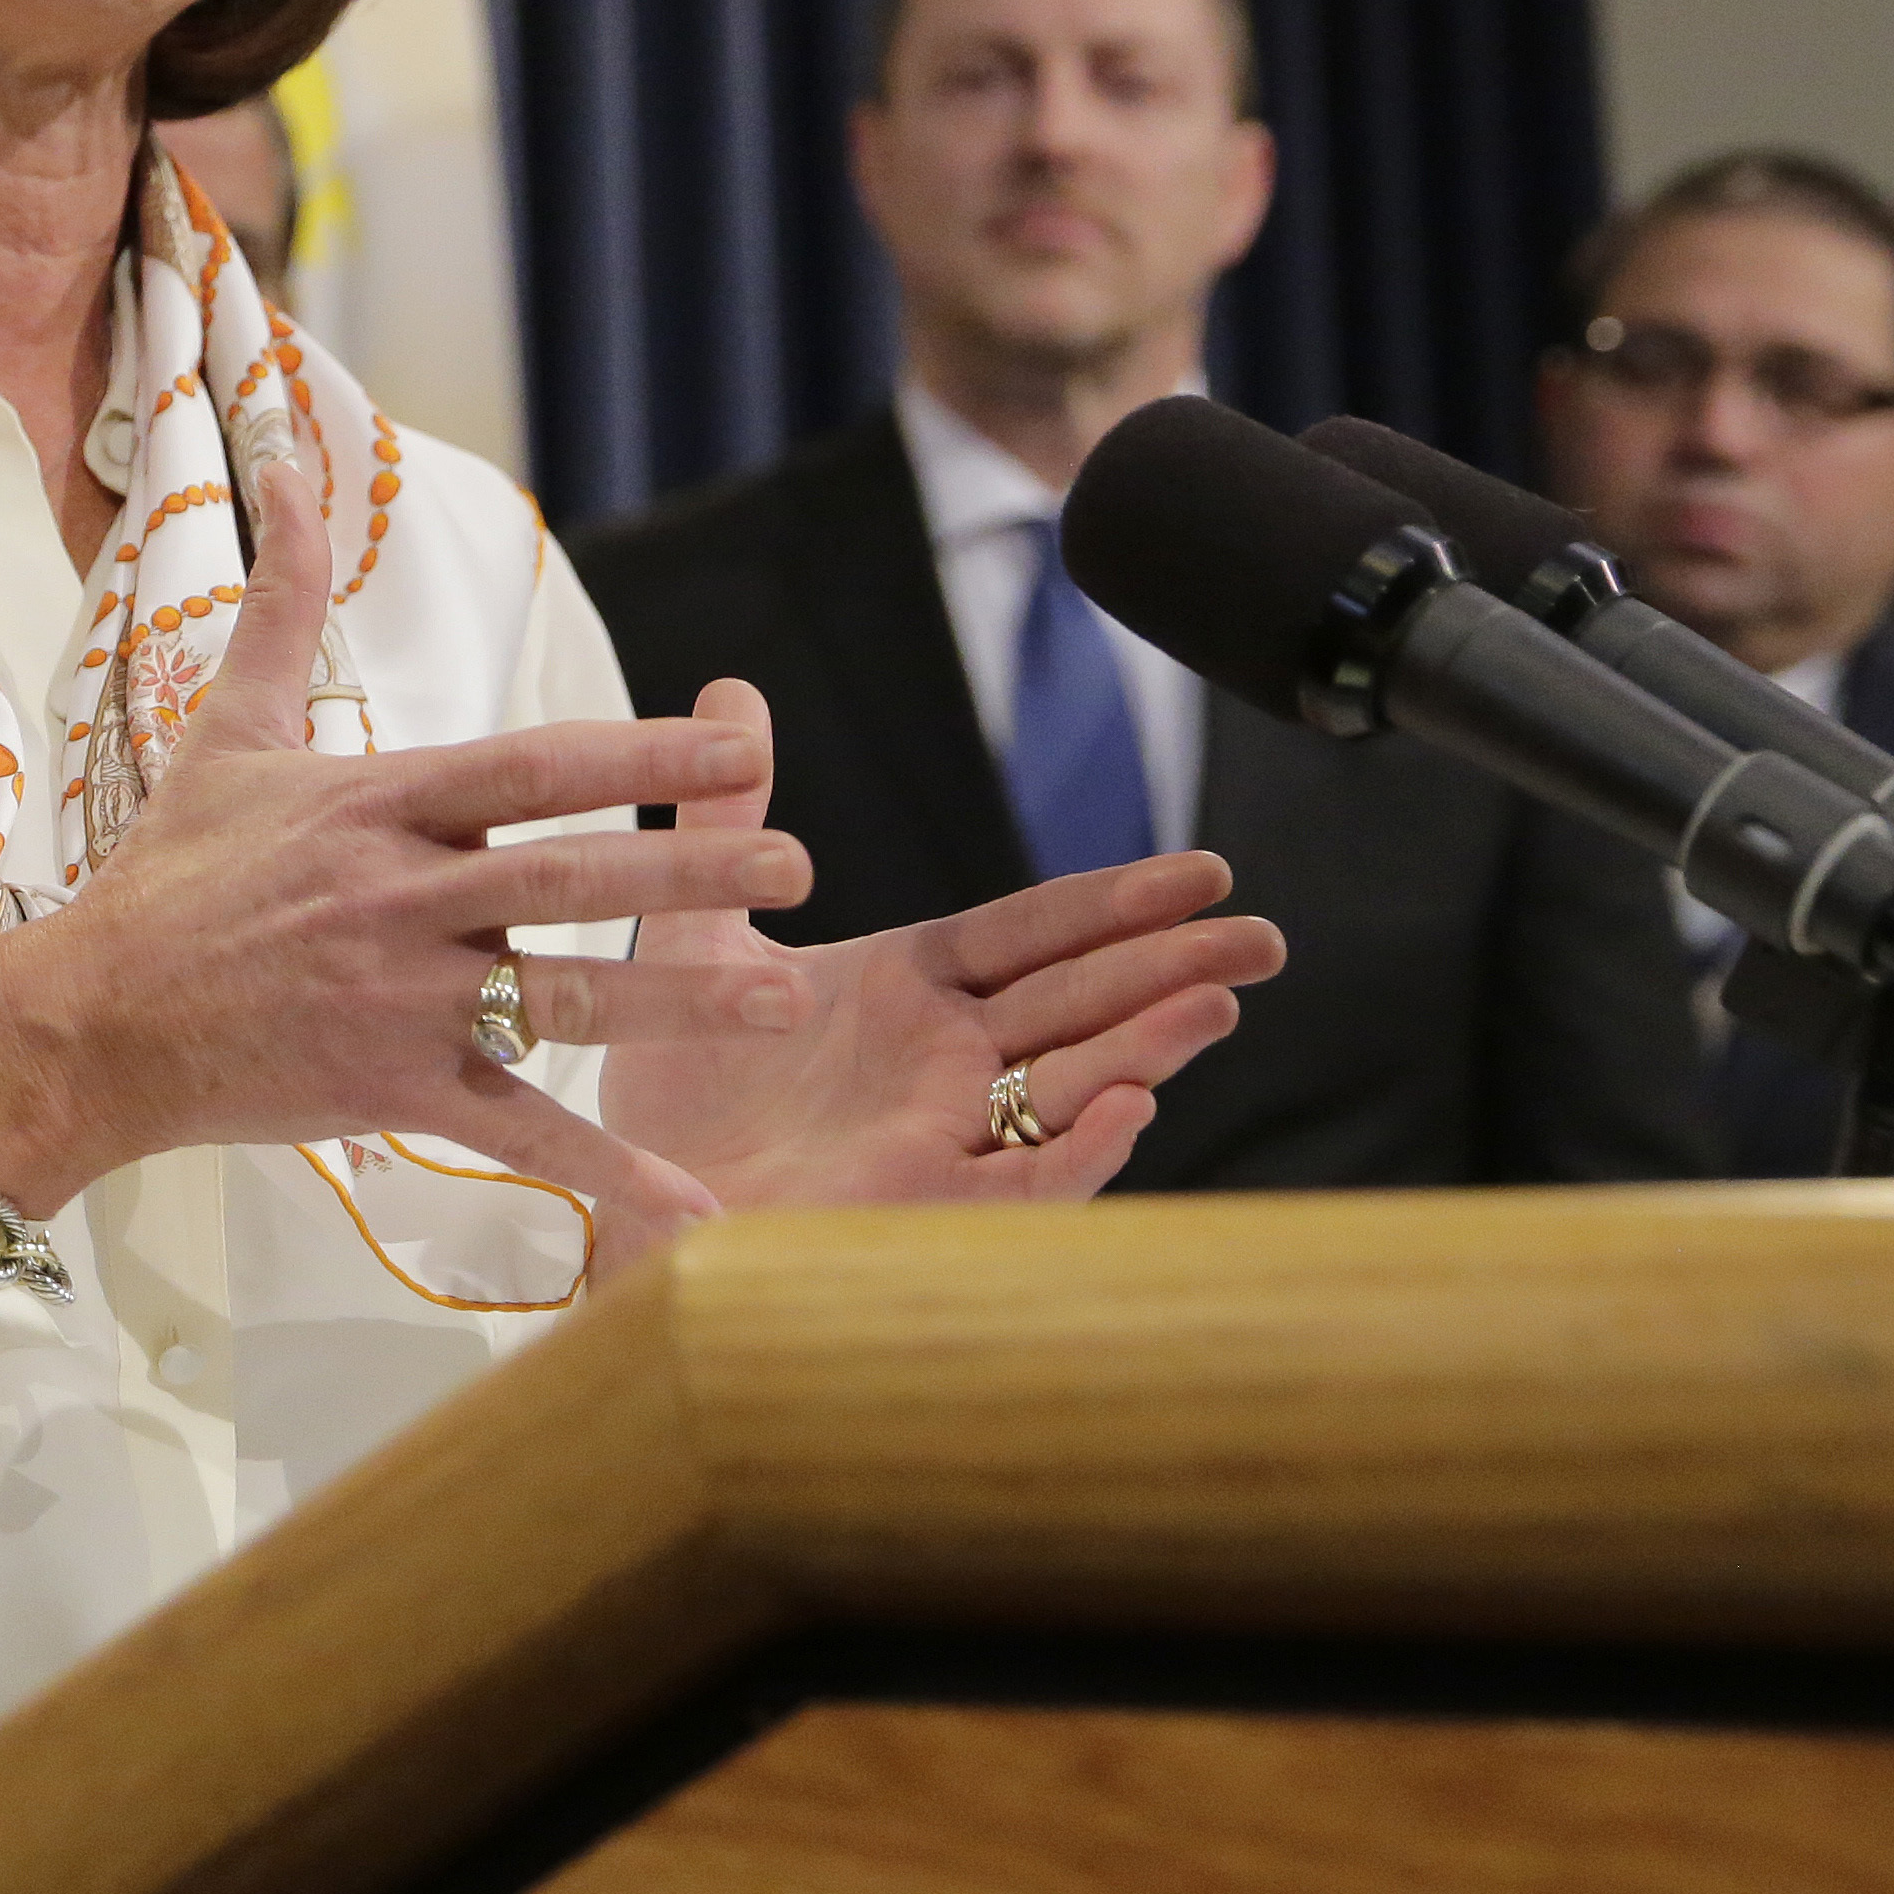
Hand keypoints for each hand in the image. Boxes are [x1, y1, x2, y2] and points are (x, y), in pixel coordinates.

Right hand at [0, 452, 824, 1245]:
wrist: (90, 1018)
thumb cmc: (167, 874)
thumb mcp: (227, 730)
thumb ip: (280, 604)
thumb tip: (285, 466)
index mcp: (375, 805)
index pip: (529, 768)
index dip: (636, 754)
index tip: (739, 742)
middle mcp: (397, 897)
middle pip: (565, 878)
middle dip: (687, 870)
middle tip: (798, 865)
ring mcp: (397, 999)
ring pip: (559, 996)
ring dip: (679, 998)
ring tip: (784, 988)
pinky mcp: (390, 1090)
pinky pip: (515, 1130)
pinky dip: (605, 1171)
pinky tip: (689, 1203)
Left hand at [599, 677, 1279, 1203]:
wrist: (629, 1190)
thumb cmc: (679, 1076)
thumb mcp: (699, 930)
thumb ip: (728, 825)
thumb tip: (730, 689)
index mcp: (914, 984)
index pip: (1036, 931)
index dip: (1116, 902)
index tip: (1205, 871)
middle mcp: (949, 1056)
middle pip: (1082, 1001)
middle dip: (1173, 969)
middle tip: (1264, 938)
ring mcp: (949, 1131)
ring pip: (1070, 1083)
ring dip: (1145, 1048)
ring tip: (1215, 1005)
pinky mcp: (926, 1204)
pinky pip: (1021, 1179)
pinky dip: (1078, 1148)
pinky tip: (1130, 1110)